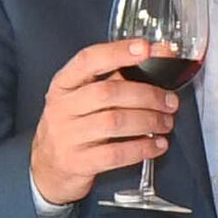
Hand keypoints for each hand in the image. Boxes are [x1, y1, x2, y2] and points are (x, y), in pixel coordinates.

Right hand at [27, 38, 185, 205]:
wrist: (47, 169)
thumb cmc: (73, 127)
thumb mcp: (81, 100)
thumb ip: (115, 80)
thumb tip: (158, 57)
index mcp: (63, 84)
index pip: (89, 60)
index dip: (118, 52)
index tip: (146, 48)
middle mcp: (61, 107)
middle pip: (108, 93)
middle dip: (147, 95)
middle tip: (170, 101)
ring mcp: (67, 136)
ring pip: (114, 122)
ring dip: (148, 121)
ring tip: (166, 123)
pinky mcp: (77, 162)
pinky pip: (116, 154)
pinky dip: (142, 148)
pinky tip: (157, 145)